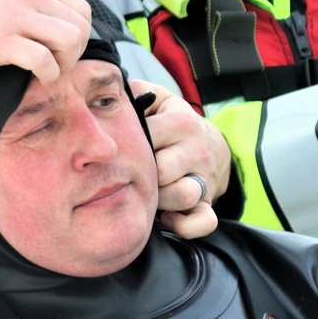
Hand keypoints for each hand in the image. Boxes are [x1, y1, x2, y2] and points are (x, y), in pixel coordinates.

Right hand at [0, 0, 90, 83]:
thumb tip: (57, 21)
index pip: (81, 8)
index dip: (80, 33)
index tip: (64, 47)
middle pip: (80, 26)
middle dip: (76, 51)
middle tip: (58, 62)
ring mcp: (17, 16)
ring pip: (70, 41)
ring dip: (65, 62)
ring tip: (50, 68)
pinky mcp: (4, 42)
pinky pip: (45, 61)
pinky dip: (48, 74)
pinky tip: (38, 76)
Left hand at [131, 83, 231, 239]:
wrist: (213, 145)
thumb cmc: (173, 124)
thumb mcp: (159, 100)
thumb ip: (134, 93)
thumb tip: (104, 98)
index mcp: (182, 121)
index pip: (146, 137)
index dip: (126, 147)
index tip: (118, 150)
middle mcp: (197, 149)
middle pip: (161, 171)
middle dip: (142, 175)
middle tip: (131, 174)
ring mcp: (205, 178)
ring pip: (180, 196)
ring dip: (159, 200)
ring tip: (148, 192)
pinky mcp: (209, 202)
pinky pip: (202, 222)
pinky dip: (183, 226)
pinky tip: (166, 218)